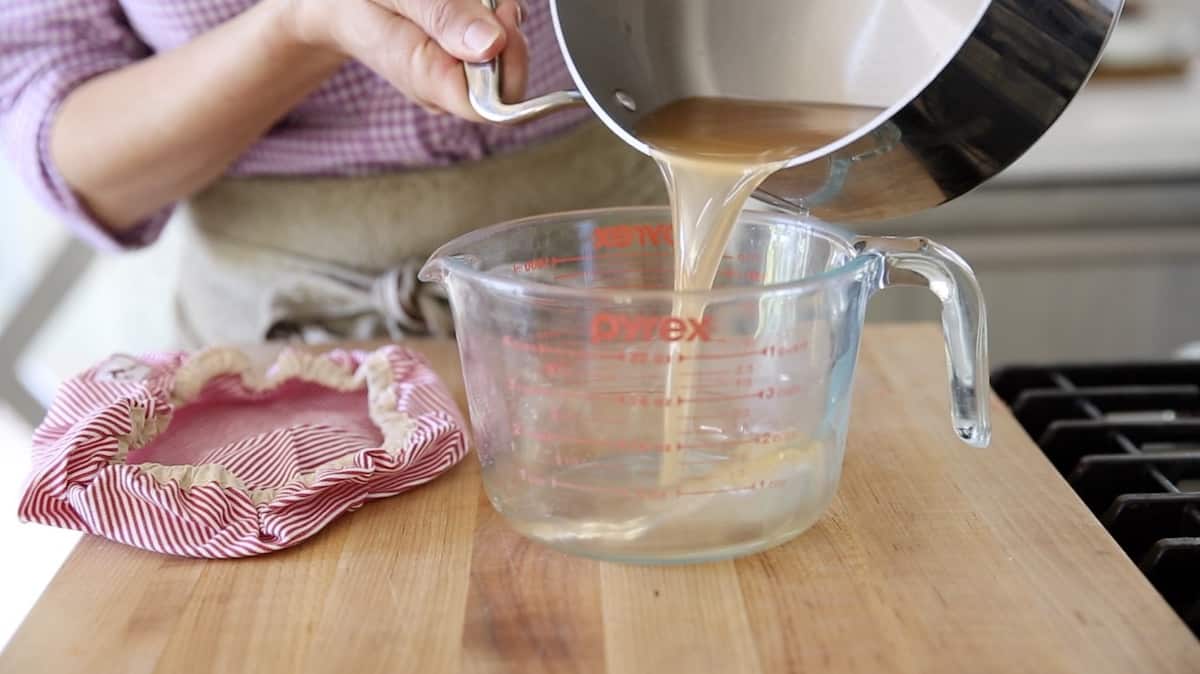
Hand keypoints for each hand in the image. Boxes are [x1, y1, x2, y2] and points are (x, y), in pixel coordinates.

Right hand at [280, 0, 528, 119]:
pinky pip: (492, 48)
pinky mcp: (457, 67)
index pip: (496, 104)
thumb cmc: (356, 1)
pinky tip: (468, 4)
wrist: (332, 8)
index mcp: (427, 81)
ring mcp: (450, 82)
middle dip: (506, 33)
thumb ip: (441, 17)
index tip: (501, 16)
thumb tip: (491, 44)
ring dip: (497, 21)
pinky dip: (488, 20)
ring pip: (504, 60)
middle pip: (507, 80)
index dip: (512, 61)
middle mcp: (443, 92)